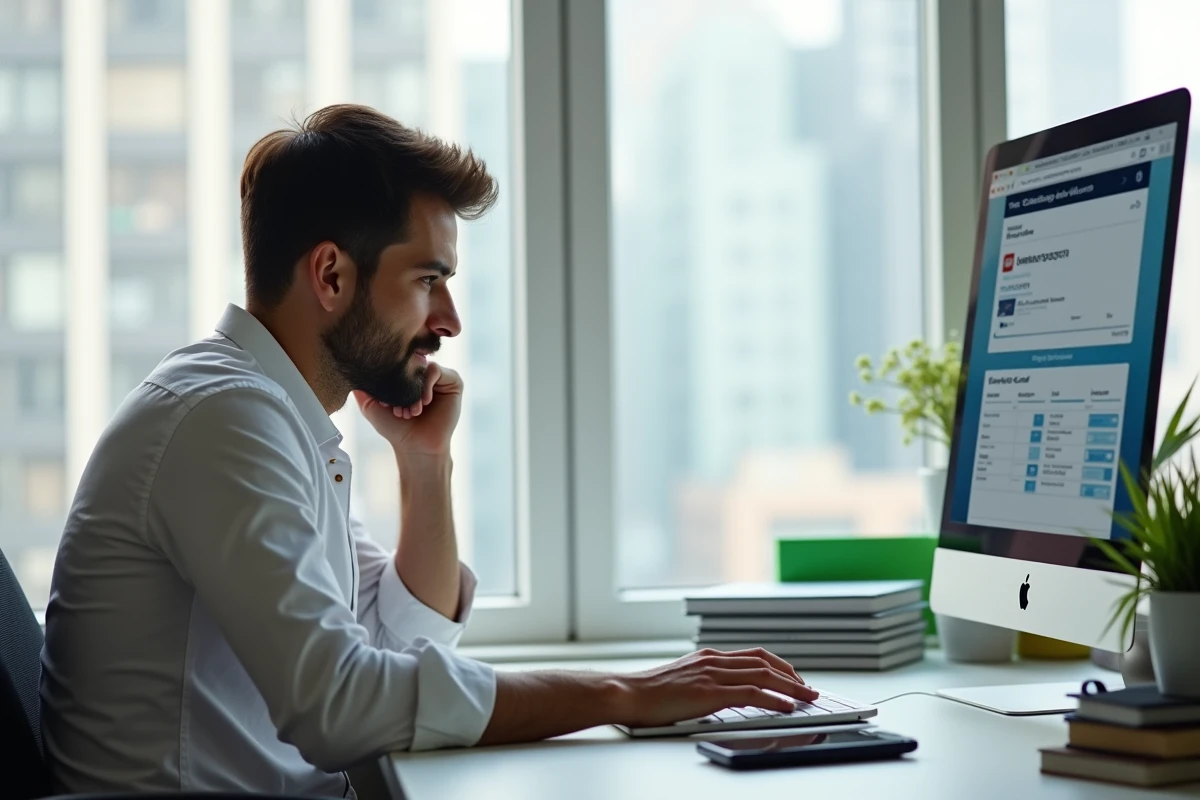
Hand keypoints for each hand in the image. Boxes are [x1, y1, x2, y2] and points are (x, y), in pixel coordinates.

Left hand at [353, 362, 461, 458]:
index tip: (385, 404)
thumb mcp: (371, 406)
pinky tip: (424, 403)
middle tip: (398, 410)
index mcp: (407, 376)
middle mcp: (423, 373)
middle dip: (400, 386)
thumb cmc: (396, 429)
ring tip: (411, 412)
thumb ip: (360, 388)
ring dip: (413, 390)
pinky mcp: (453, 381)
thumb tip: (348, 367)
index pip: (394, 362)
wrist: (416, 447)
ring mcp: (439, 376)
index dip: (387, 379)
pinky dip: (426, 386)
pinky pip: (435, 370)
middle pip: (408, 363)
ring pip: (421, 367)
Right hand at [608, 648, 818, 727]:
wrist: (628, 693)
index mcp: (708, 657)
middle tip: (808, 689)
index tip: (792, 677)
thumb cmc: (650, 693)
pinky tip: (786, 706)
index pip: (753, 655)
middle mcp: (714, 660)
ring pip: (763, 674)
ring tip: (807, 697)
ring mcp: (712, 674)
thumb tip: (727, 696)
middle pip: (764, 662)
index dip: (778, 665)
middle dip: (791, 675)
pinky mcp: (710, 691)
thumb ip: (705, 682)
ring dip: (790, 686)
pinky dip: (774, 698)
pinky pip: (751, 692)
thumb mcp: (683, 681)